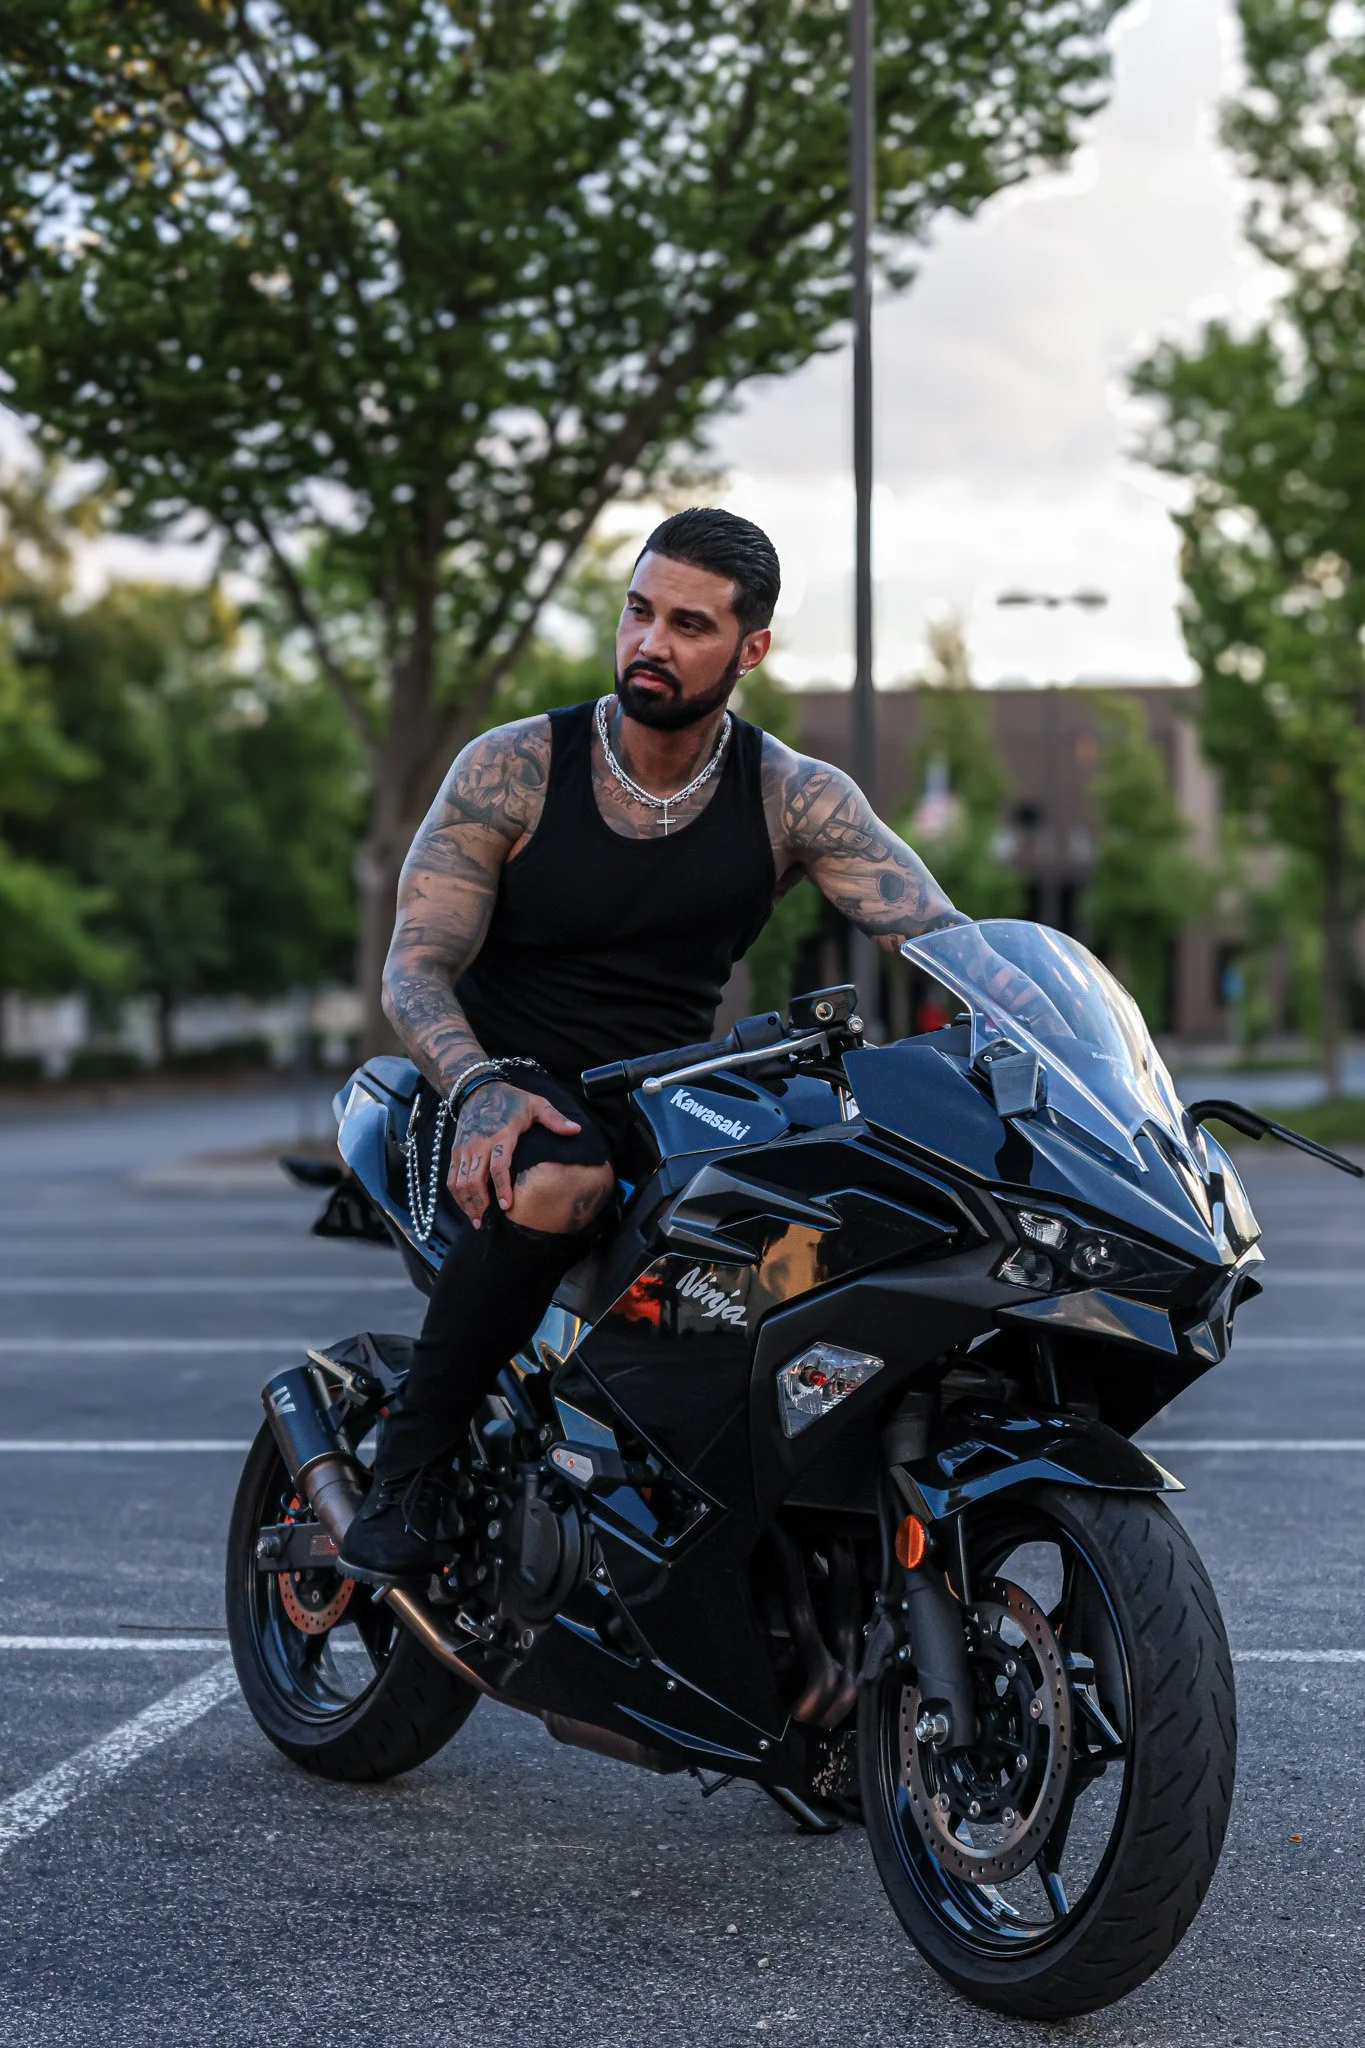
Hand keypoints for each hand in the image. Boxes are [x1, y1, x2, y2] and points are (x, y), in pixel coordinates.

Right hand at [448, 1080, 581, 1228]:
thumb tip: (576, 1131)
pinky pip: (451, 1178)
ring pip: (460, 1182)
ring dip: (467, 1203)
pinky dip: (456, 1196)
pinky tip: (466, 1208)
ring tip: (476, 1221)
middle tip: (487, 1222)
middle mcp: (479, 1144)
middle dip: (480, 1203)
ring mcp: (464, 1149)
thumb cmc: (511, 1100)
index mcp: (501, 1135)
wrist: (477, 1090)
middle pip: (474, 1179)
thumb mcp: (536, 1104)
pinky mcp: (455, 1151)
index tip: (507, 1206)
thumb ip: (555, 1119)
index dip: (502, 1187)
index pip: (499, 1166)